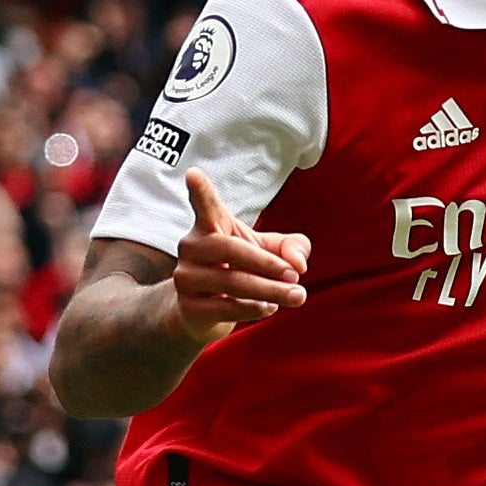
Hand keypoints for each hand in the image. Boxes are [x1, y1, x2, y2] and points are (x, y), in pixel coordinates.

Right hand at [170, 171, 310, 342]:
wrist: (205, 311)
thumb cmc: (241, 269)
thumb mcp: (269, 252)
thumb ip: (291, 247)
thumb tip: (298, 263)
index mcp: (210, 225)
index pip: (205, 205)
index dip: (199, 190)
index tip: (193, 174)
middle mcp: (192, 247)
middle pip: (231, 250)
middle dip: (268, 264)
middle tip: (296, 276)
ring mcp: (186, 277)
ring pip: (232, 282)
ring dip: (271, 291)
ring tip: (297, 296)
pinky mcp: (188, 307)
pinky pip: (226, 308)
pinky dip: (254, 309)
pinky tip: (270, 307)